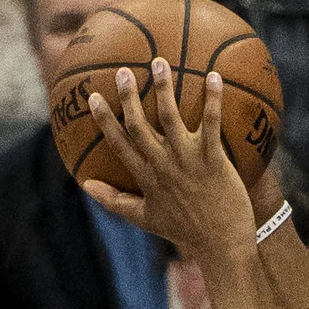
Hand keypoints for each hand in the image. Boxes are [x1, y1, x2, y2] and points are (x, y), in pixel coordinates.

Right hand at [78, 60, 257, 266]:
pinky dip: (213, 99)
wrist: (221, 245)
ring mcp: (188, 161)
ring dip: (163, 89)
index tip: (93, 97)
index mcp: (146, 177)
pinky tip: (214, 75)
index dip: (105, 120)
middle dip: (129, 97)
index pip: (119, 144)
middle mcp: (163, 166)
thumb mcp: (144, 218)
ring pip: (171, 118)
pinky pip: (212, 123)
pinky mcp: (214, 160)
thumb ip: (114, 200)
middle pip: (139, 125)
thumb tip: (87, 185)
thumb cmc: (184, 231)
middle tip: (124, 71)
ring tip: (159, 63)